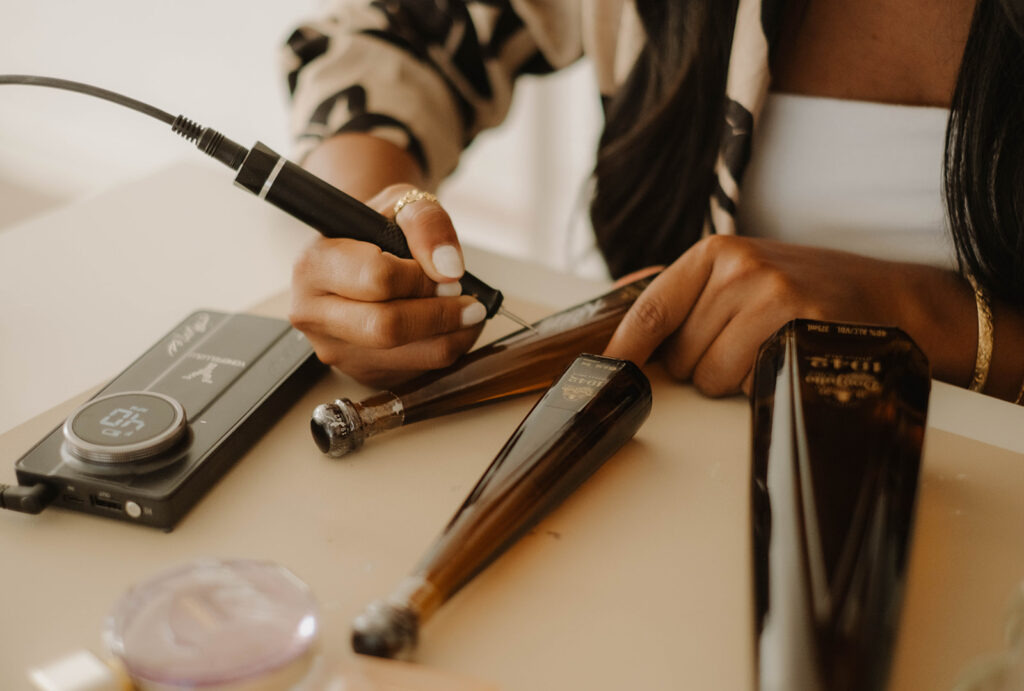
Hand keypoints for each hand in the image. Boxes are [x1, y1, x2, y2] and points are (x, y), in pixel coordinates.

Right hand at [289, 184, 485, 386]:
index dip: (423, 278)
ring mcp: (334, 349)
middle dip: (440, 315)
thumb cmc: (377, 230)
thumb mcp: (402, 204)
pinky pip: (414, 372)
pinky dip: (444, 351)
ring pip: (406, 356)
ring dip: (453, 337)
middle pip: (386, 328)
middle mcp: (313, 313)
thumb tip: (450, 268)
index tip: (449, 274)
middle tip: (470, 302)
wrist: (361, 255)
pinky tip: (450, 328)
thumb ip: (427, 223)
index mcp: (314, 265)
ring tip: (469, 313)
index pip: (377, 279)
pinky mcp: (359, 371)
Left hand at [603, 235, 975, 396]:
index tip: (605, 371)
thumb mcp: (741, 276)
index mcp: (713, 252)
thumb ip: (684, 294)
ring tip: (766, 351)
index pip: (651, 308)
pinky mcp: (800, 322)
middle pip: (678, 355)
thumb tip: (619, 313)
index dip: (624, 348)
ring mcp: (770, 292)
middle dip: (700, 366)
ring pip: (709, 376)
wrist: (888, 297)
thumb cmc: (803, 293)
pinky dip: (759, 384)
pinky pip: (747, 381)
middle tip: (743, 344)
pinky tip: (784, 360)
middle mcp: (737, 266)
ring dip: (730, 380)